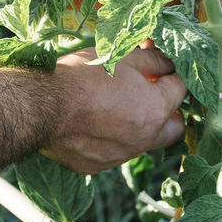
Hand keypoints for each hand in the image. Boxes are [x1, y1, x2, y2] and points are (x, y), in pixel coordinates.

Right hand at [42, 46, 186, 173]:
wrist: (41, 107)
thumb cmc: (82, 77)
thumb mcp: (121, 56)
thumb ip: (151, 59)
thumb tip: (165, 62)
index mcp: (156, 109)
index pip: (180, 90)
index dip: (171, 74)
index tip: (160, 66)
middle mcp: (145, 139)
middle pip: (174, 127)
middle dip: (168, 110)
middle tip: (151, 93)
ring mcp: (121, 156)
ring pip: (142, 141)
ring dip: (138, 124)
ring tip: (115, 105)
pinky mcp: (97, 165)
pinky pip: (114, 152)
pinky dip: (110, 138)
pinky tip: (92, 122)